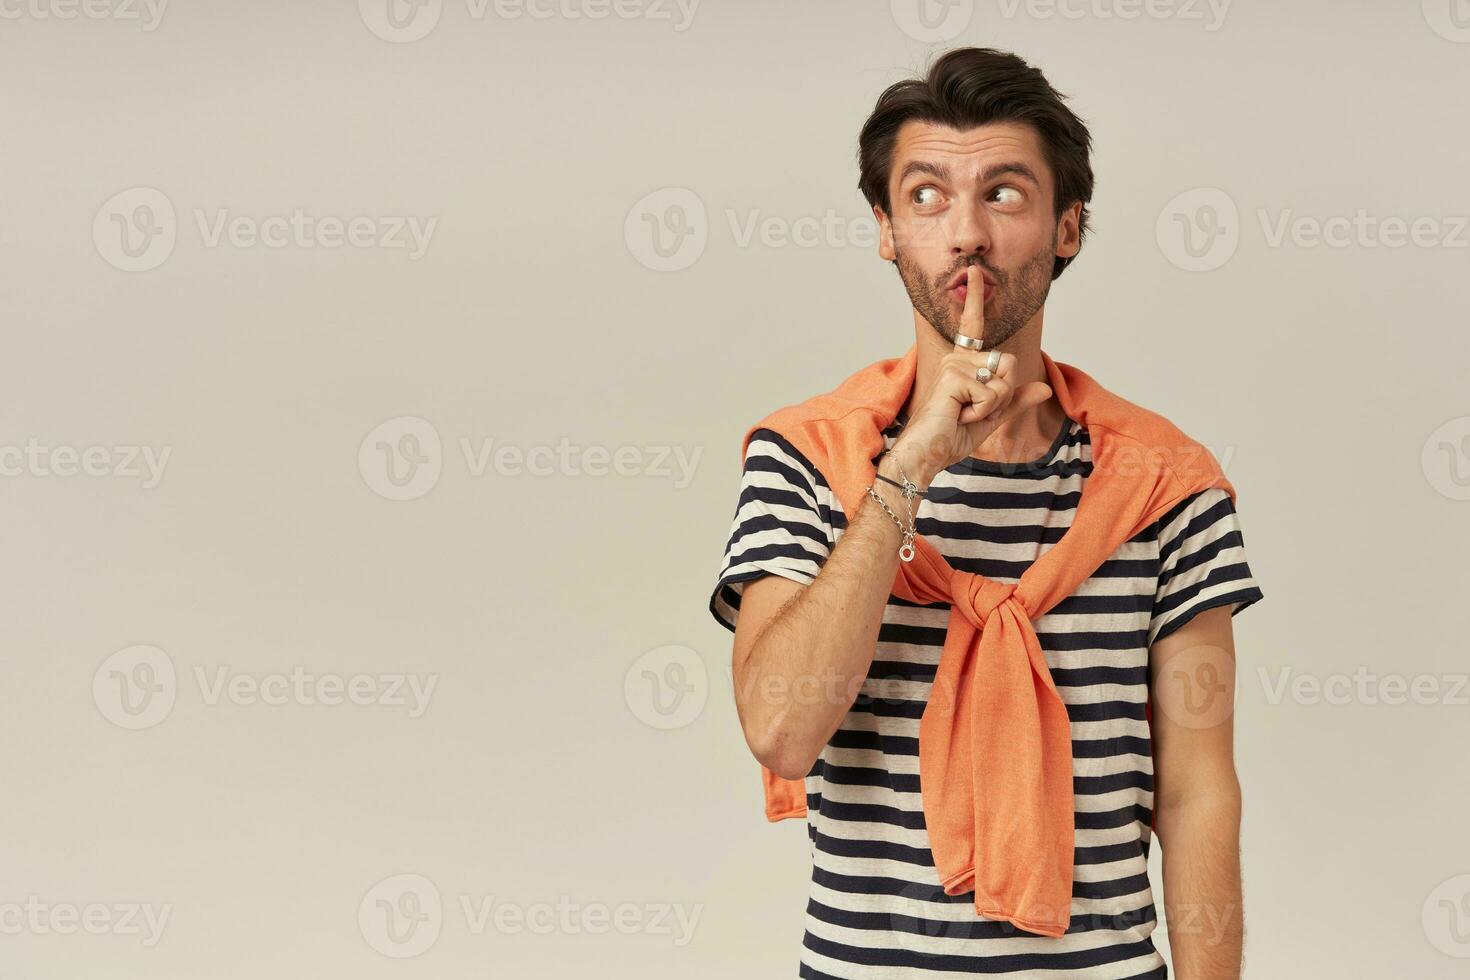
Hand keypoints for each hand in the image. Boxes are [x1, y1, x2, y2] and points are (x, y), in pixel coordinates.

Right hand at [892, 266, 1054, 484]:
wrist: (927, 454)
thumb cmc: (951, 435)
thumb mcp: (992, 418)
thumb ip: (1016, 401)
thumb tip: (1044, 389)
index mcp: (963, 364)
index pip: (974, 327)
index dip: (975, 298)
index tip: (975, 271)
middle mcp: (957, 358)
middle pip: (1008, 363)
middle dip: (1003, 394)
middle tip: (974, 411)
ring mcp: (954, 365)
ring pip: (1003, 379)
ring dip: (993, 405)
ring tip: (965, 414)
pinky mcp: (954, 377)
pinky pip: (993, 393)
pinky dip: (984, 411)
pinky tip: (960, 416)